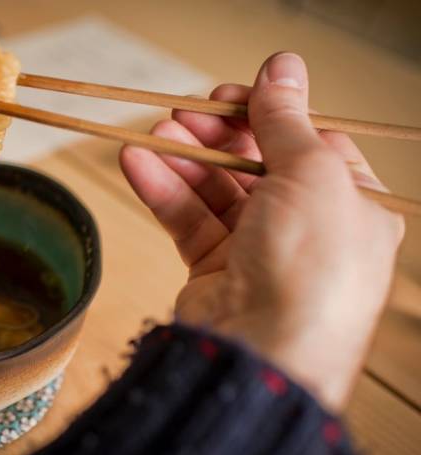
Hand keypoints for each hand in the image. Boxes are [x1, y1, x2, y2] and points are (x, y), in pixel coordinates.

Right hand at [119, 52, 403, 411]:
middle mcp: (307, 227)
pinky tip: (138, 162)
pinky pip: (188, 219)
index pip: (309, 143)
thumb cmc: (310, 267)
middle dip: (218, 134)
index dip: (270, 114)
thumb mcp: (311, 174)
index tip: (231, 94)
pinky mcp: (215, 269)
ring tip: (155, 132)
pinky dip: (163, 190)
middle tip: (186, 112)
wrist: (263, 352)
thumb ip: (286, 120)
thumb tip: (282, 66)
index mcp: (351, 204)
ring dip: (184, 158)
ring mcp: (259, 250)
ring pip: (215, 190)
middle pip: (256, 163)